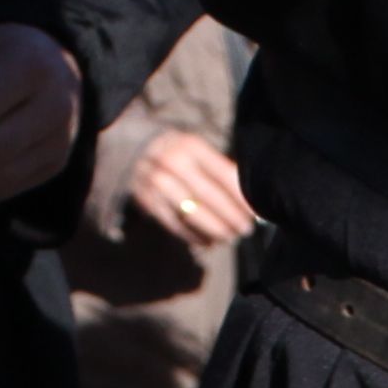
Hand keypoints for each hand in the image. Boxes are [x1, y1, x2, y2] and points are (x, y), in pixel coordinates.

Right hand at [123, 125, 259, 251]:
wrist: (132, 151)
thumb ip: (219, 171)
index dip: (242, 197)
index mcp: (190, 146)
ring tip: (229, 237)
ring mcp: (156, 182)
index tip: (256, 212)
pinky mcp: (146, 201)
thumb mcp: (196, 150)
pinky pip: (175, 224)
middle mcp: (171, 162)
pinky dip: (194, 236)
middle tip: (246, 229)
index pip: (224, 175)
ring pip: (192, 214)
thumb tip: (248, 203)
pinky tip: (208, 241)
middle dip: (231, 216)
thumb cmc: (178, 153)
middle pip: (209, 196)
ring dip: (214, 230)